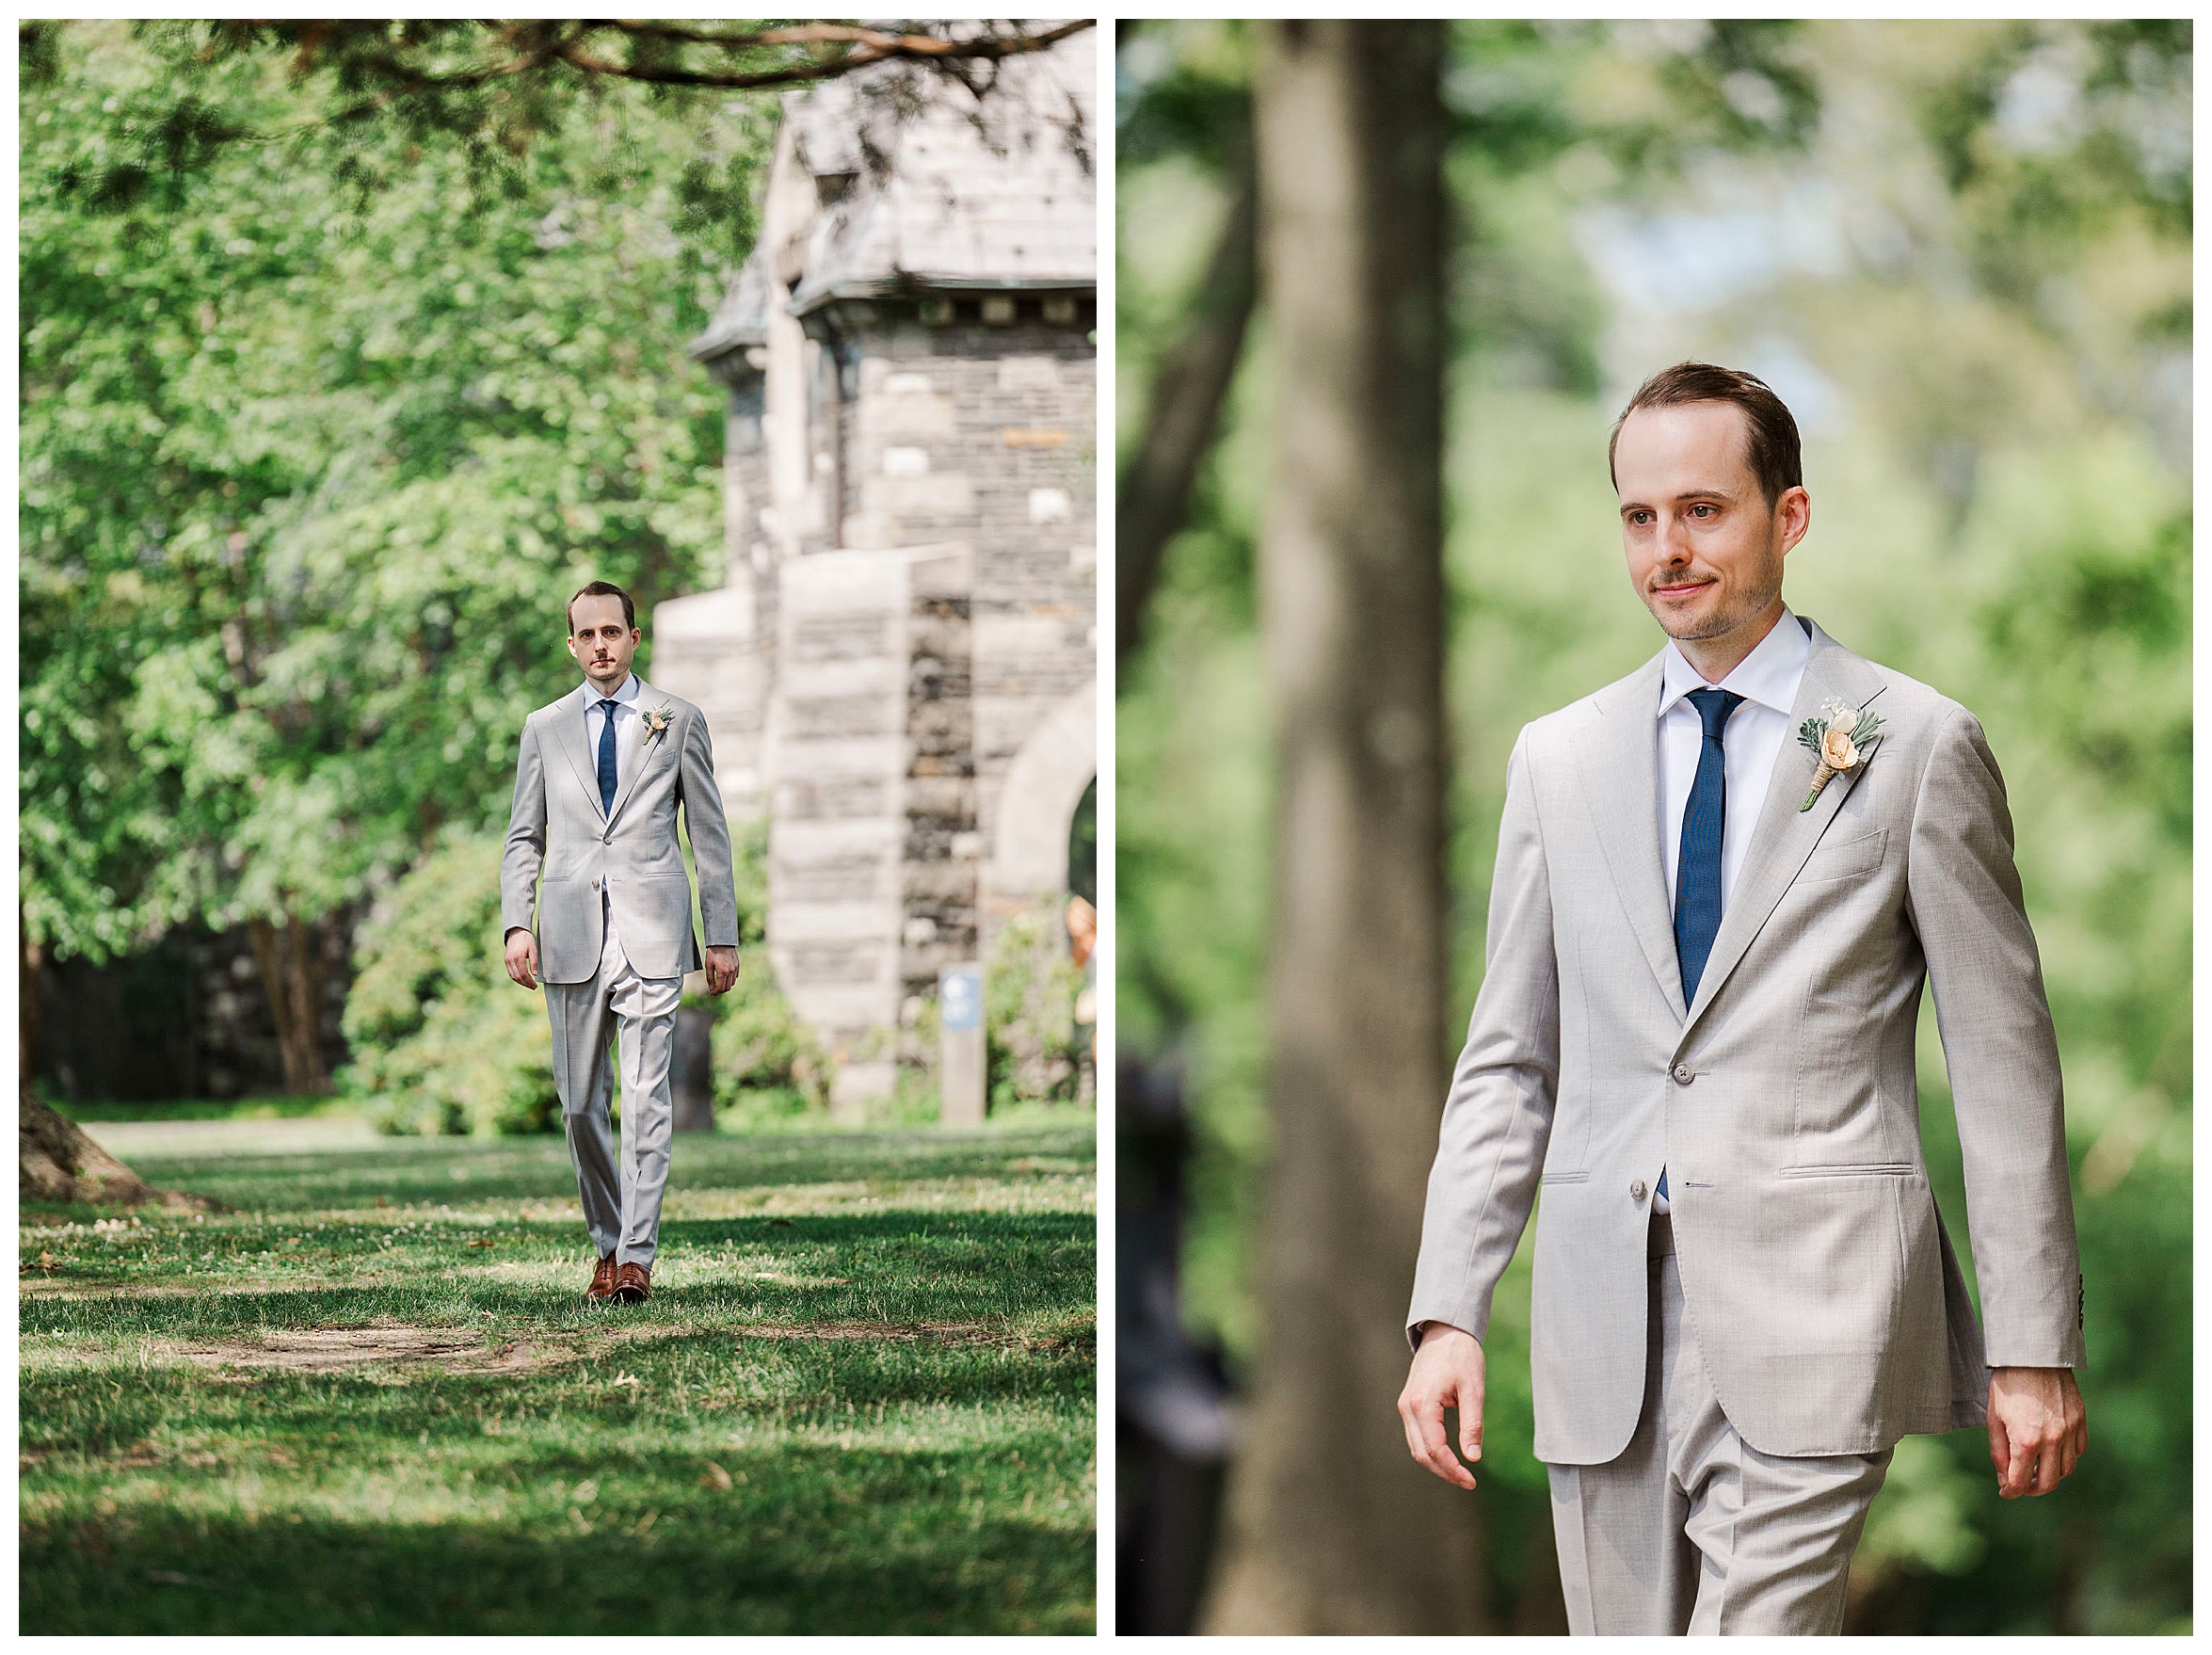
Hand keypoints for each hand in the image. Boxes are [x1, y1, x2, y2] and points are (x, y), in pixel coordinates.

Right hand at [503, 927, 538, 990]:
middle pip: (518, 977)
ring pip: (513, 976)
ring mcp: (507, 960)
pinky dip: (516, 978)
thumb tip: (535, 974)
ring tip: (529, 985)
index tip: (535, 985)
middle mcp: (511, 960)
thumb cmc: (527, 940)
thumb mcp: (534, 949)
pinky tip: (522, 980)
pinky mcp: (506, 960)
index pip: (524, 974)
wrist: (516, 932)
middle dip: (526, 984)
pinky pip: (510, 972)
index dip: (530, 981)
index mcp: (518, 957)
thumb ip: (534, 962)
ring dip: (521, 982)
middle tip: (533, 987)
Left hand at [705, 945, 739, 995]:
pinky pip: (735, 976)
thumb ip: (710, 978)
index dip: (715, 993)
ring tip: (719, 983)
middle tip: (714, 990)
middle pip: (727, 987)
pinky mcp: (737, 965)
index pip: (720, 988)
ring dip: (726, 985)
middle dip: (720, 991)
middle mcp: (730, 971)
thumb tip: (711, 988)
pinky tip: (725, 976)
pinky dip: (730, 979)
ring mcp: (735, 968)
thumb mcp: (708, 965)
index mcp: (722, 972)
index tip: (712, 994)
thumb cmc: (713, 953)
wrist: (722, 941)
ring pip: (732, 983)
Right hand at [1397, 1322, 1484, 1488]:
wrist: (1444, 1331)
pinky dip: (1430, 1451)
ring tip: (1460, 1473)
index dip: (1453, 1469)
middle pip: (1422, 1453)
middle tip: (1469, 1481)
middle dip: (1444, 1472)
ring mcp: (1405, 1405)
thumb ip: (1472, 1424)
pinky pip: (1416, 1436)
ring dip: (1436, 1464)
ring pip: (1416, 1447)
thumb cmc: (1462, 1357)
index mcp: (1423, 1403)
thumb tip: (1473, 1457)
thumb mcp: (1474, 1390)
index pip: (1435, 1449)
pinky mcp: (1408, 1404)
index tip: (1472, 1480)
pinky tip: (1448, 1456)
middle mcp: (1408, 1407)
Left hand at [1987, 1365, 2086, 1497]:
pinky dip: (2066, 1457)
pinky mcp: (2081, 1421)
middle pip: (2047, 1483)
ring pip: (2066, 1470)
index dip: (2010, 1491)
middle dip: (2031, 1489)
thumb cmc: (2007, 1384)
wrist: (2033, 1355)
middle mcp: (2053, 1440)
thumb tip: (2005, 1478)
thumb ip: (1999, 1451)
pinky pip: (2078, 1451)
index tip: (2005, 1491)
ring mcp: (2070, 1431)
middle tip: (2020, 1484)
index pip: (2020, 1482)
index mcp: (2026, 1440)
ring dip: (2050, 1474)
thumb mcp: (1994, 1418)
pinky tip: (2052, 1450)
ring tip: (2035, 1467)